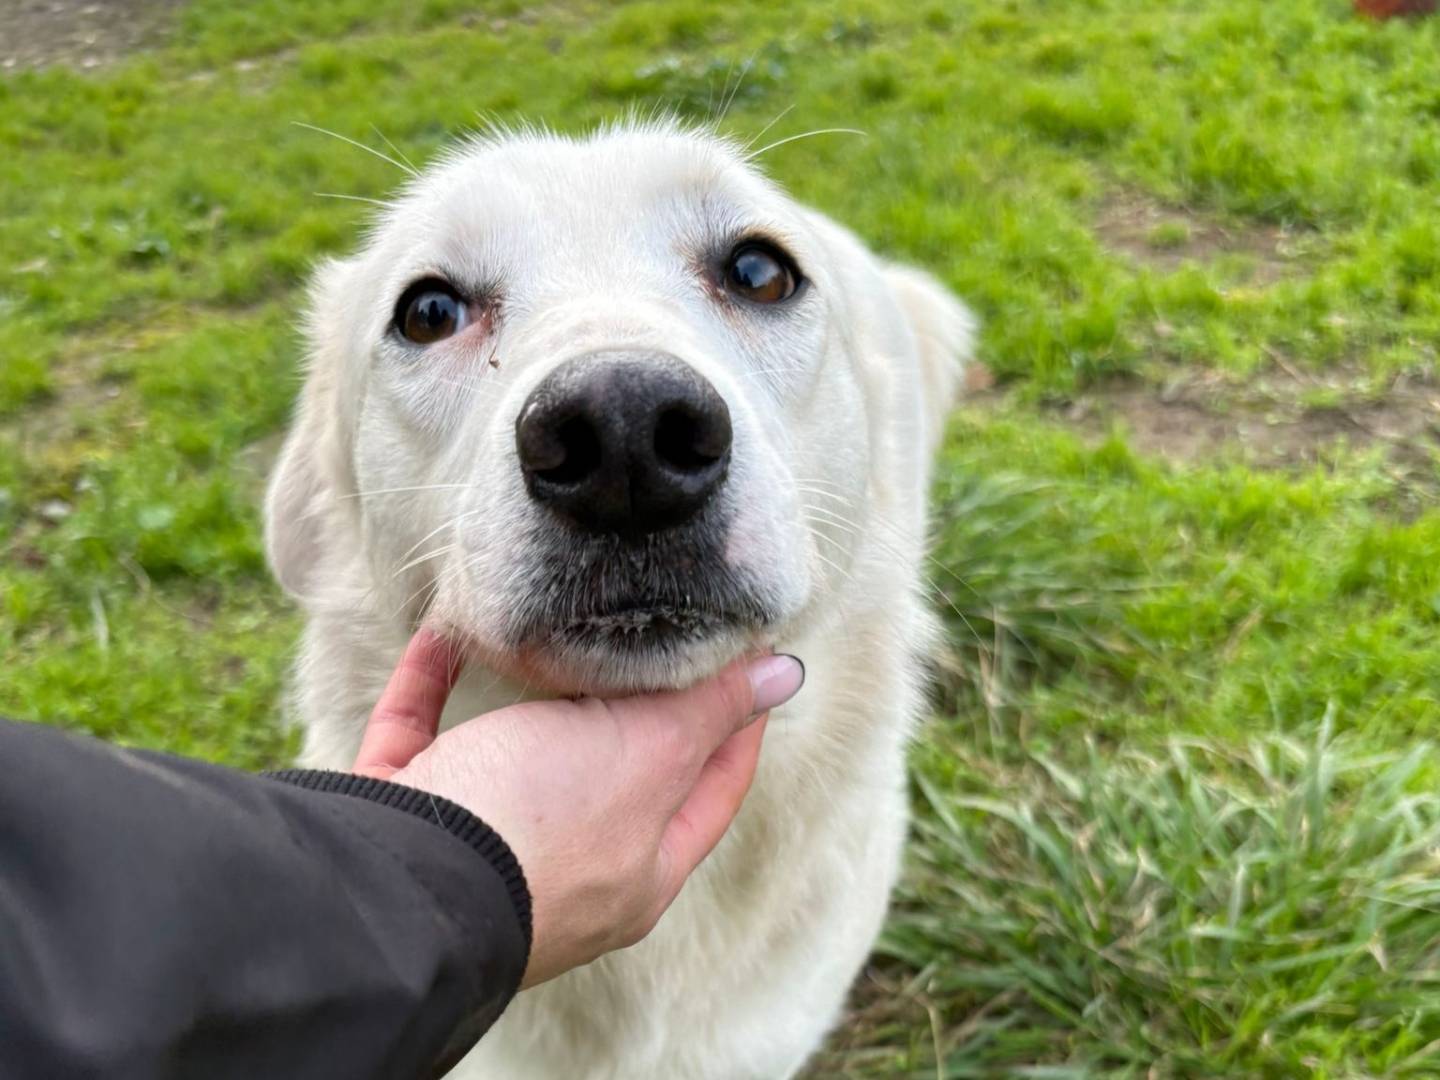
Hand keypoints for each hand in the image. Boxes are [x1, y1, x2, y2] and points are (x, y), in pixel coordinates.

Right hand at [352, 631, 803, 987]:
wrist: (390, 883)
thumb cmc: (538, 826)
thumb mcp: (646, 756)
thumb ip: (710, 712)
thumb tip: (784, 676)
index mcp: (637, 868)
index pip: (712, 783)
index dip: (737, 719)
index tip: (749, 653)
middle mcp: (562, 863)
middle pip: (610, 765)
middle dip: (624, 696)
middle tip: (650, 619)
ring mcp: (476, 840)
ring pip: (509, 747)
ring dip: (521, 684)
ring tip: (550, 616)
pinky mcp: (402, 809)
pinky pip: (422, 731)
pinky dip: (433, 678)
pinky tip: (450, 626)